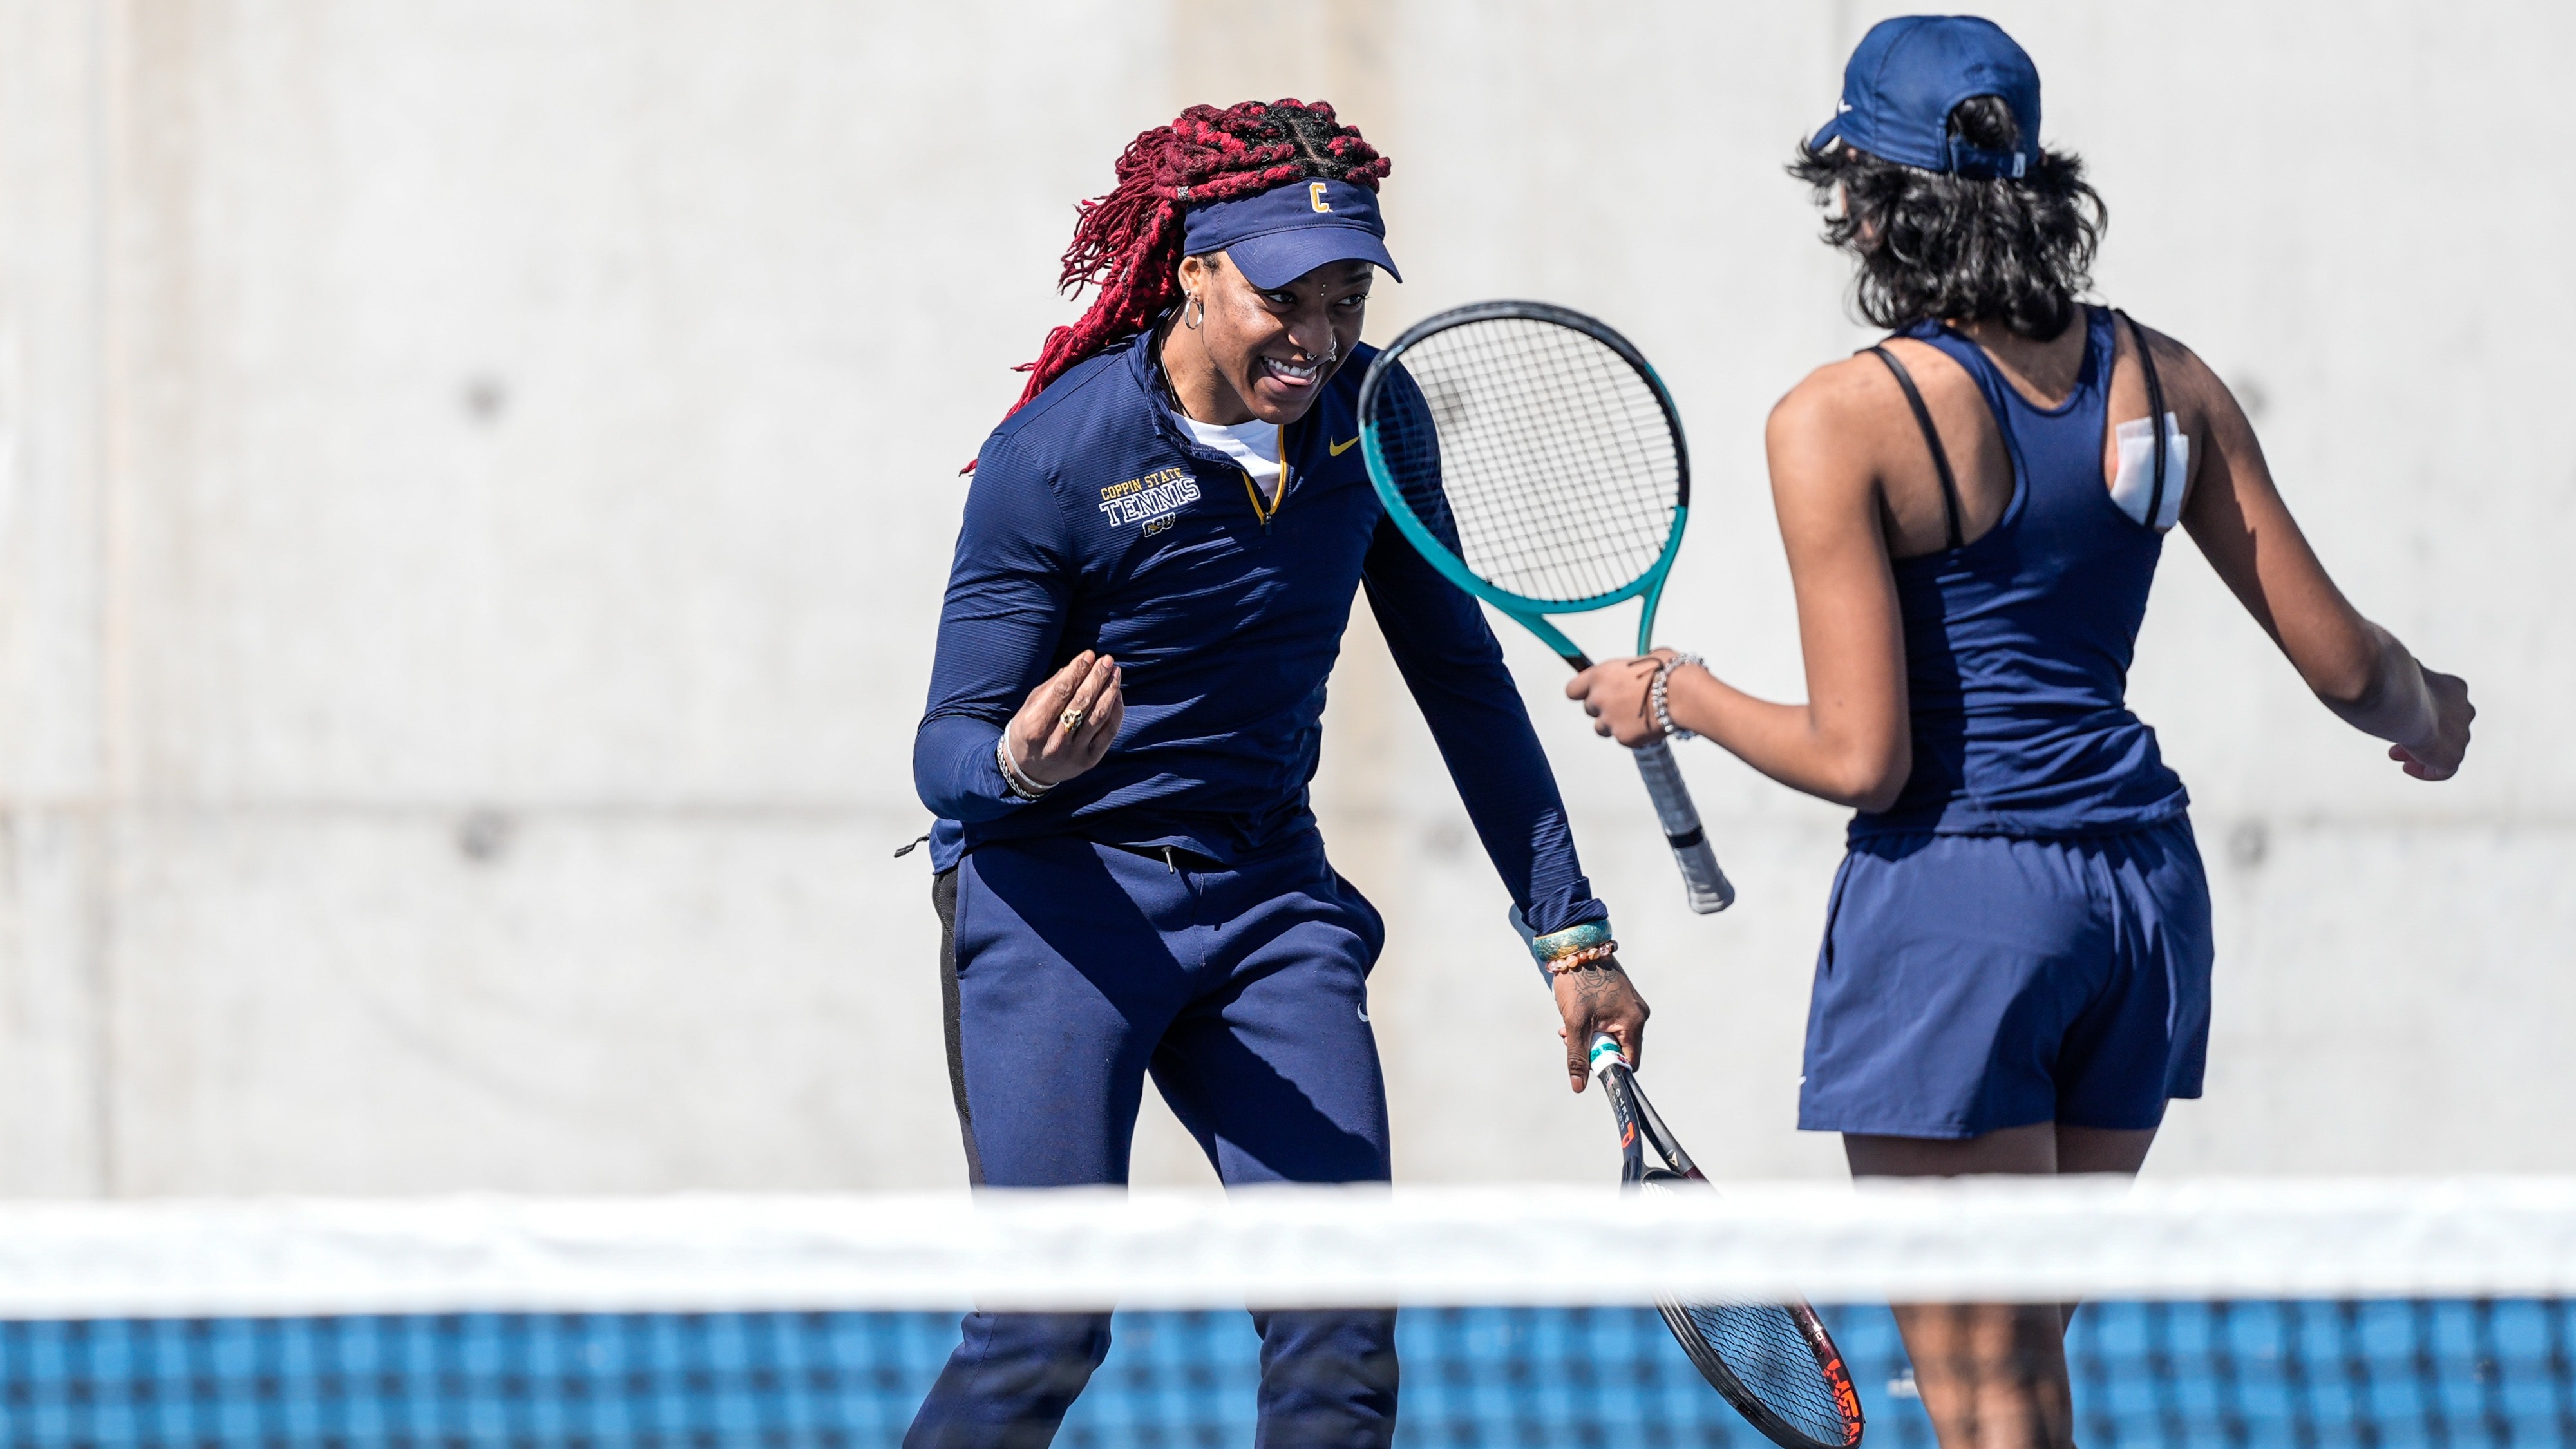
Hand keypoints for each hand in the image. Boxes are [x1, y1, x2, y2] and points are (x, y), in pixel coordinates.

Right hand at [1007, 650, 1124, 788]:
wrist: (1029, 771)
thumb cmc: (1028, 731)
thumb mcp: (1029, 708)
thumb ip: (1050, 688)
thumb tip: (1076, 665)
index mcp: (1035, 725)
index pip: (1061, 690)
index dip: (1078, 670)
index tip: (1089, 654)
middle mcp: (1055, 740)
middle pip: (1082, 701)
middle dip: (1097, 677)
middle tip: (1107, 660)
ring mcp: (1073, 752)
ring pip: (1098, 716)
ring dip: (1110, 690)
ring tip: (1115, 673)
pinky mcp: (1089, 760)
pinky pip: (1108, 732)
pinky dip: (1116, 711)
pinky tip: (1117, 695)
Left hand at [1553, 961, 1648, 1093]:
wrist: (1576, 946)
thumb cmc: (1578, 981)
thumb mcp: (1575, 1023)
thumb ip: (1578, 1056)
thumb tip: (1579, 1086)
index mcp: (1634, 1022)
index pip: (1628, 1061)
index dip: (1608, 1066)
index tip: (1587, 1060)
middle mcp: (1638, 1014)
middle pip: (1619, 1048)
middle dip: (1593, 1048)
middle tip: (1571, 1038)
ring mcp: (1631, 1005)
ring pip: (1612, 1035)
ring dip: (1590, 1036)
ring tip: (1568, 1026)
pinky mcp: (1621, 998)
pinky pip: (1611, 1021)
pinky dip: (1593, 1024)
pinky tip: (1576, 1016)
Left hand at [1565, 650, 1674, 746]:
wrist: (1684, 695)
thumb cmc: (1669, 672)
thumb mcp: (1647, 657)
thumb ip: (1631, 667)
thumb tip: (1636, 669)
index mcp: (1600, 676)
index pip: (1572, 690)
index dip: (1582, 692)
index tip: (1591, 692)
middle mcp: (1600, 699)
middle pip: (1589, 709)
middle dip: (1603, 707)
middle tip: (1624, 703)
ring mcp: (1610, 721)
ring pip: (1602, 728)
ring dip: (1614, 723)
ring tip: (1637, 715)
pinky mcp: (1624, 738)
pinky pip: (1622, 738)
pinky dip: (1632, 734)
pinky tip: (1648, 724)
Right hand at [2390, 668, 2471, 780]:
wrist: (2397, 696)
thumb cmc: (2388, 678)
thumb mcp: (2393, 666)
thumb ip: (2393, 667)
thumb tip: (2376, 659)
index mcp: (2454, 688)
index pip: (2444, 703)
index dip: (2422, 713)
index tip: (2400, 718)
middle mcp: (2464, 710)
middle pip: (2447, 728)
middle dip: (2422, 735)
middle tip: (2396, 742)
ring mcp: (2461, 734)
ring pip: (2447, 749)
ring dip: (2423, 754)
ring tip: (2397, 756)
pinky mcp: (2453, 755)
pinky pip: (2446, 770)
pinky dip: (2428, 771)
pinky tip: (2408, 767)